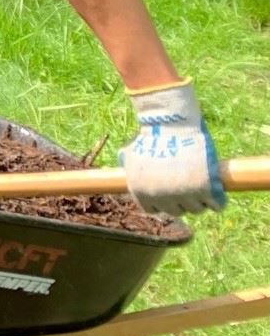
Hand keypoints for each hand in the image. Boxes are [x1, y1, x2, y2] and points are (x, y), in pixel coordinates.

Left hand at [120, 80, 224, 216]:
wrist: (170, 124)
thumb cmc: (150, 136)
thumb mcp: (130, 156)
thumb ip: (128, 170)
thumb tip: (117, 175)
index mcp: (142, 193)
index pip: (155, 210)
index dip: (164, 202)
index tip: (171, 194)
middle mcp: (162, 198)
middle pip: (177, 211)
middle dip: (182, 201)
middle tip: (189, 188)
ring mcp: (185, 194)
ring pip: (197, 209)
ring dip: (201, 201)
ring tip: (203, 187)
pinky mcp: (206, 188)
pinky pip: (216, 205)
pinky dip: (218, 201)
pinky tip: (218, 192)